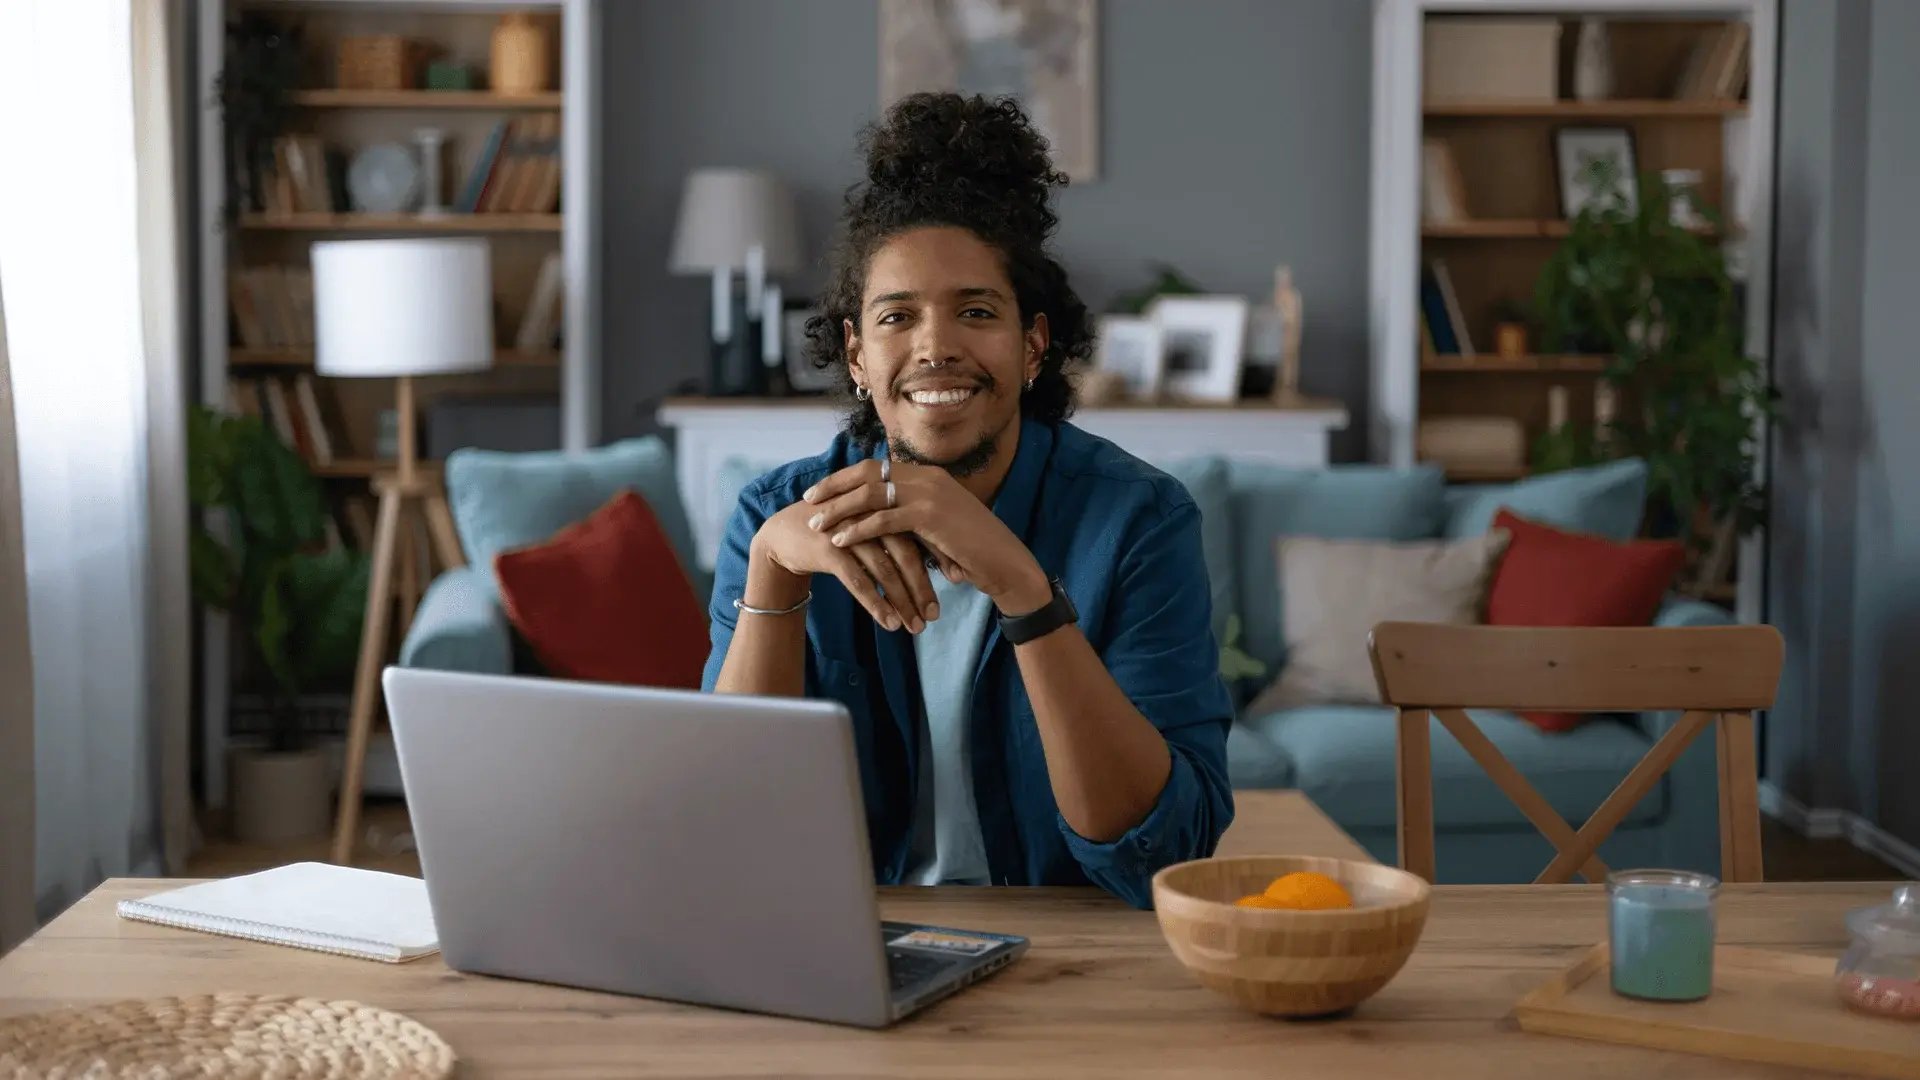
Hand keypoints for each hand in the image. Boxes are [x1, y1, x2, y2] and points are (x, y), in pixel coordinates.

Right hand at [748, 499, 938, 632]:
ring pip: (885, 571)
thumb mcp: (868, 526)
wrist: (783, 534)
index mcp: (884, 504)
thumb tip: (933, 557)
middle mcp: (869, 515)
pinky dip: (877, 604)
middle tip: (935, 615)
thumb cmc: (833, 531)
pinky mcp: (829, 549)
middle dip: (923, 587)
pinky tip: (889, 622)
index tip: (958, 580)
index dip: (940, 557)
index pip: (920, 532)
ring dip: (903, 602)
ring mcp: (848, 531)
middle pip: (906, 553)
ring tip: (915, 626)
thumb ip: (897, 535)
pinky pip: (859, 582)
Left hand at [802, 459, 1050, 614]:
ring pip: (870, 494)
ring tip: (816, 525)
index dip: (844, 478)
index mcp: (927, 474)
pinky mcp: (930, 515)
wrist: (1004, 562)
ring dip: (839, 509)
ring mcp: (929, 492)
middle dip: (833, 487)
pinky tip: (839, 541)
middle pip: (866, 473)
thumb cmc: (971, 550)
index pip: (875, 467)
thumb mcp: (938, 525)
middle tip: (808, 502)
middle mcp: (927, 476)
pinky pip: (883, 519)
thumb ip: (912, 516)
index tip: (820, 492)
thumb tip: (880, 519)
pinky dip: (857, 529)